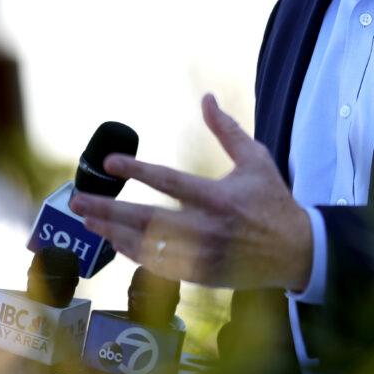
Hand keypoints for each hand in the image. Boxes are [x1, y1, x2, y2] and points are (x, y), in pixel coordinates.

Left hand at [69, 94, 311, 290]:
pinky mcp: (199, 275)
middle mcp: (207, 228)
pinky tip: (115, 239)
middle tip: (77, 200)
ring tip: (88, 218)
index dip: (138, 170)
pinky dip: (132, 253)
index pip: (170, 182)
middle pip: (146, 220)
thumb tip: (207, 97)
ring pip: (145, 246)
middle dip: (107, 209)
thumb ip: (227, 130)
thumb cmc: (274, 200)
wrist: (296, 251)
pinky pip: (156, 266)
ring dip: (113, 231)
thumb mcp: (256, 160)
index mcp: (220, 197)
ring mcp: (201, 256)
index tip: (110, 162)